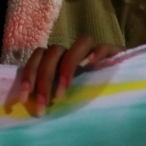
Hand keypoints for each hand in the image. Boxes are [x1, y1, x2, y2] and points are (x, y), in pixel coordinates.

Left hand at [7, 35, 121, 116]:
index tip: (25, 97)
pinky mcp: (113, 53)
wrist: (120, 86)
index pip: (39, 55)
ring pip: (80, 42)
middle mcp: (75, 52)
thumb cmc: (87, 93)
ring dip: (68, 65)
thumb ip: (49, 92)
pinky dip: (97, 53)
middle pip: (54, 51)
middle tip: (43, 102)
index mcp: (60, 59)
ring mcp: (94, 50)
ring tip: (63, 90)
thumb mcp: (64, 94)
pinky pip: (104, 46)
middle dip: (44, 77)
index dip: (29, 73)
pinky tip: (91, 65)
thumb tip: (27, 101)